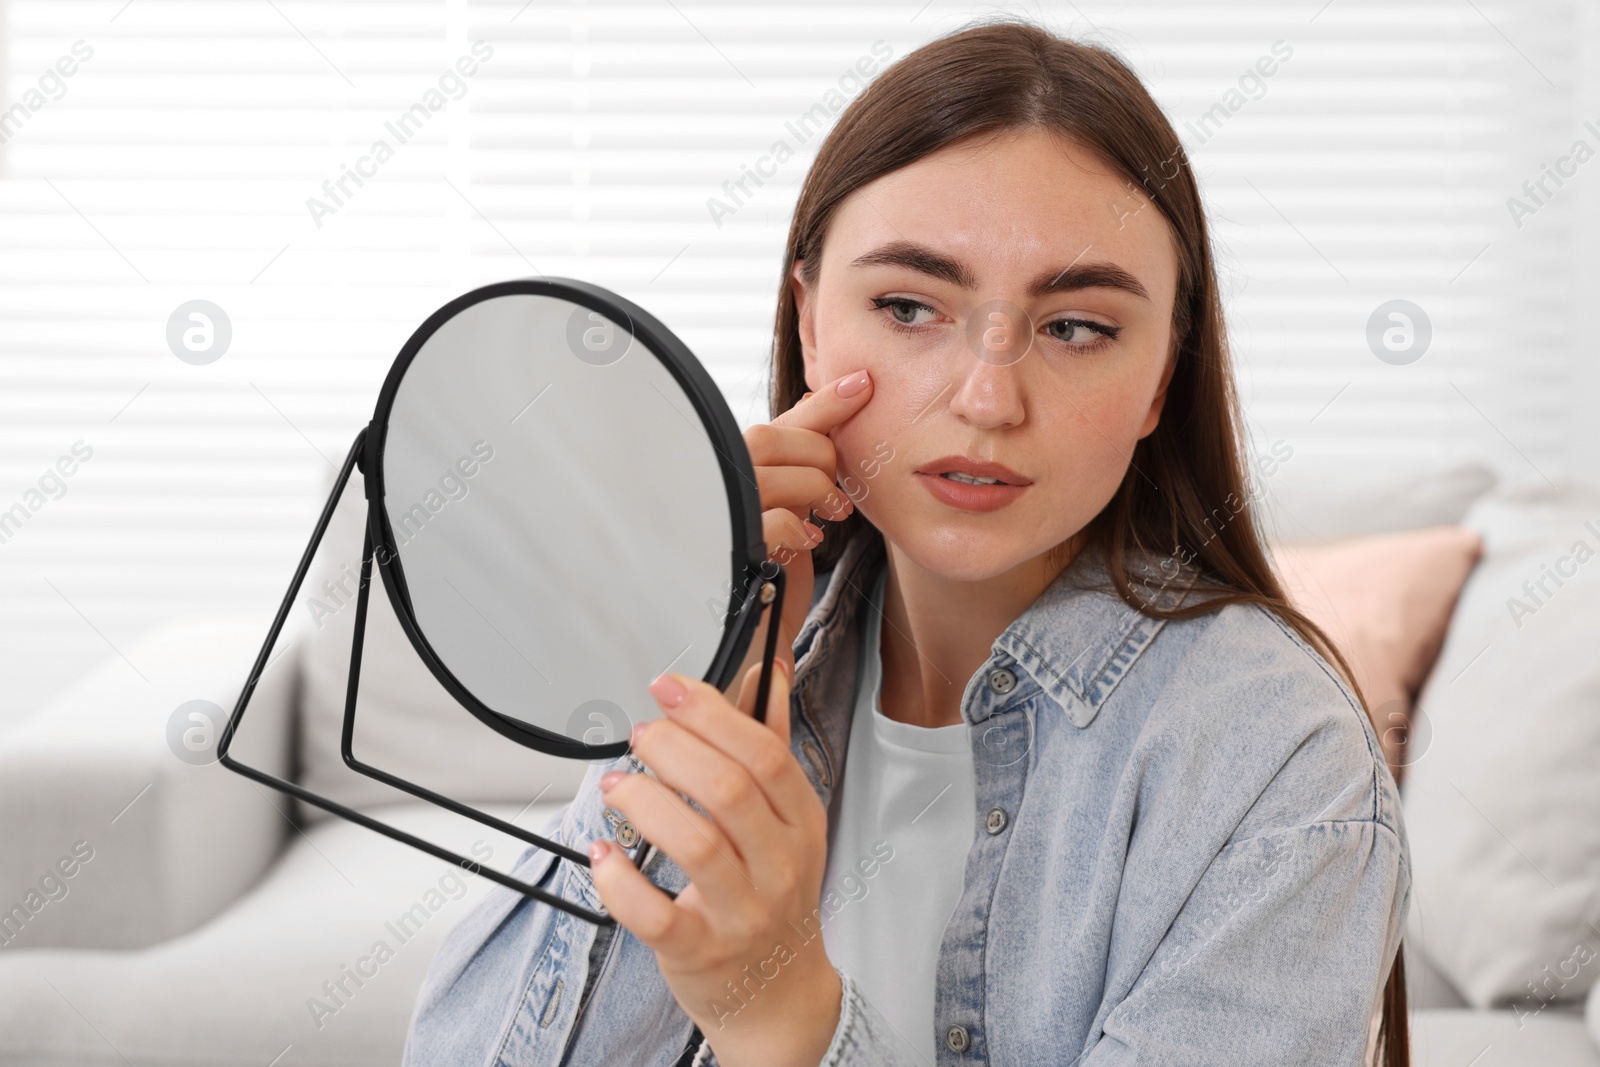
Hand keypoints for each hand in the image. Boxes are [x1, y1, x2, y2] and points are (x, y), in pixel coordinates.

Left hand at [589, 662, 839, 1066]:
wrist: (778, 991)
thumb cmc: (774, 896)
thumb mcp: (788, 820)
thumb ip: (772, 742)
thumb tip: (766, 672)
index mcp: (799, 823)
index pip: (764, 755)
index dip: (713, 713)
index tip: (669, 688)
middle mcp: (778, 865)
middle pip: (729, 791)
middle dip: (674, 750)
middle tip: (640, 734)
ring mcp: (741, 912)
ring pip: (696, 845)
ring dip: (645, 803)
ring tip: (618, 785)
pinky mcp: (699, 950)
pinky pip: (654, 913)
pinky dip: (619, 880)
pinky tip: (602, 854)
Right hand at [730, 369, 873, 689]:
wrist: (750, 640)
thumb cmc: (771, 573)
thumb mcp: (797, 509)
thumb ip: (809, 460)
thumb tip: (840, 399)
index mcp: (734, 467)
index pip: (782, 419)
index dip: (826, 401)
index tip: (864, 384)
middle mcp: (716, 481)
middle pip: (775, 436)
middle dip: (820, 459)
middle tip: (836, 496)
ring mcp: (717, 511)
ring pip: (775, 470)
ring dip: (815, 490)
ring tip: (829, 517)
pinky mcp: (724, 546)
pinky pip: (770, 518)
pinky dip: (797, 525)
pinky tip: (805, 542)